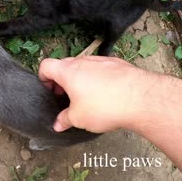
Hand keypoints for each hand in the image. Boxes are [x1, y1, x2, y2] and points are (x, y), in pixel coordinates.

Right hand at [38, 56, 160, 132]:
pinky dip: (98, 78)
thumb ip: (64, 119)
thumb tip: (58, 124)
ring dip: (81, 79)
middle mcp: (83, 62)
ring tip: (87, 97)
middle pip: (64, 65)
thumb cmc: (106, 106)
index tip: (50, 90)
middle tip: (66, 96)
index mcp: (68, 71)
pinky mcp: (118, 64)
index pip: (46, 65)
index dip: (43, 78)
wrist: (141, 99)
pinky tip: (107, 94)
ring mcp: (101, 61)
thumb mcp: (79, 118)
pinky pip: (101, 68)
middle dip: (62, 80)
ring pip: (84, 66)